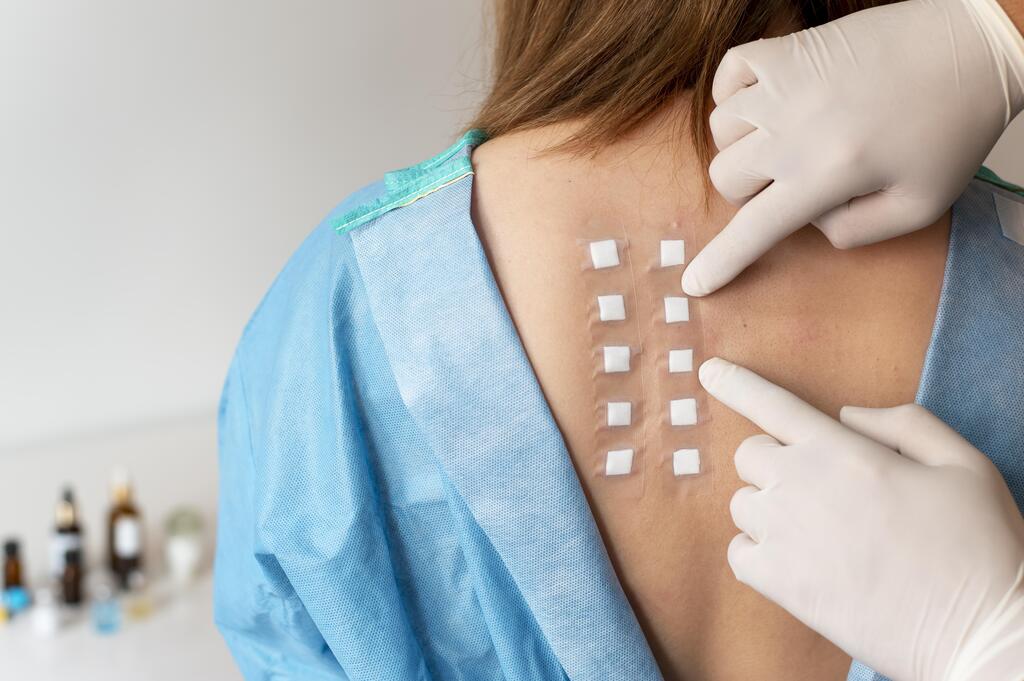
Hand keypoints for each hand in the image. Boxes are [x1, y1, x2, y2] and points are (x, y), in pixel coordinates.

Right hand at [682, 0, 1023, 296]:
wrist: (971, 47)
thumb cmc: (952, 129)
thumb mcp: (919, 207)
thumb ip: (855, 233)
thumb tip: (809, 223)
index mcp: (827, 174)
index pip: (754, 231)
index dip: (720, 263)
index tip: (694, 285)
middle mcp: (792, 129)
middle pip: (726, 178)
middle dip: (749, 192)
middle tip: (790, 182)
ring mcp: (784, 84)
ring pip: (721, 131)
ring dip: (743, 146)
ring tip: (784, 140)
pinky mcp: (787, 49)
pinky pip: (728, 77)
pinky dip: (734, 95)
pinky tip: (764, 103)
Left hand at [699, 357, 1023, 680]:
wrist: (980, 632)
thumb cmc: (978, 546)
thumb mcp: (962, 464)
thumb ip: (904, 424)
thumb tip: (846, 415)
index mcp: (844, 451)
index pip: (773, 404)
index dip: (737, 384)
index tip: (709, 371)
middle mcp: (802, 484)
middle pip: (750, 454)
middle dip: (776, 463)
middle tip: (820, 491)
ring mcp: (784, 534)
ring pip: (742, 503)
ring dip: (768, 510)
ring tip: (819, 534)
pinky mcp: (777, 582)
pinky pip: (738, 553)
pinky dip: (757, 553)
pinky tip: (798, 563)